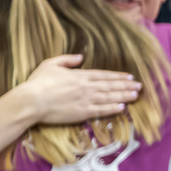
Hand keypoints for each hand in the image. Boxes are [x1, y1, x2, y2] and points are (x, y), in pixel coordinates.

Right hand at [19, 55, 141, 124]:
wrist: (31, 101)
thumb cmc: (38, 82)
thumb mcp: (50, 64)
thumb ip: (67, 59)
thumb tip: (80, 57)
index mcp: (79, 75)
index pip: (104, 75)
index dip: (118, 76)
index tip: (129, 77)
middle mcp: (86, 87)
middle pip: (111, 86)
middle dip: (126, 86)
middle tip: (139, 86)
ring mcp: (86, 100)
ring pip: (110, 97)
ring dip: (124, 96)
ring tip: (136, 95)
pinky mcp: (82, 113)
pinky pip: (101, 110)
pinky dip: (113, 109)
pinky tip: (122, 107)